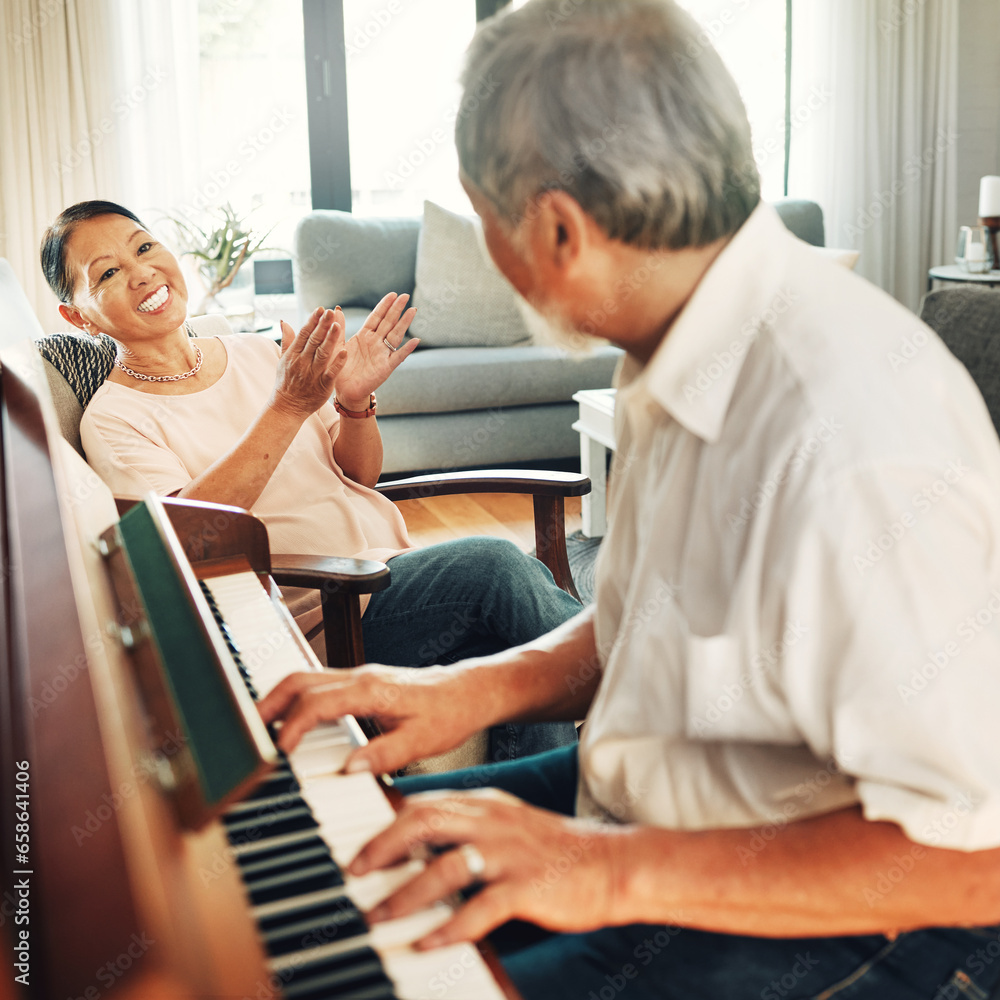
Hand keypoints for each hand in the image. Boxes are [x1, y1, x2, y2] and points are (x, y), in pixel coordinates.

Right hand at [257, 663, 487, 771]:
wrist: (468, 692)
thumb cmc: (449, 714)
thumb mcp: (424, 741)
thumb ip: (387, 754)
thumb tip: (351, 768)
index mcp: (372, 690)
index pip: (319, 702)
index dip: (294, 726)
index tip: (280, 751)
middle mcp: (361, 677)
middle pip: (301, 680)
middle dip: (269, 704)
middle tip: (248, 732)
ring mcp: (359, 677)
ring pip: (306, 678)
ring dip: (279, 700)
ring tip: (259, 728)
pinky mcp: (361, 683)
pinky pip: (319, 685)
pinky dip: (297, 700)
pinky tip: (291, 721)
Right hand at [269, 307, 347, 418]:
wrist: (287, 408)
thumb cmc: (286, 383)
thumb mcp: (283, 360)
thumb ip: (287, 341)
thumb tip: (285, 321)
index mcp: (293, 355)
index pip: (303, 334)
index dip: (312, 321)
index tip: (320, 309)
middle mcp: (302, 362)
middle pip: (313, 341)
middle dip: (322, 325)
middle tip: (330, 311)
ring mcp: (312, 374)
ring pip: (322, 354)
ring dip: (330, 339)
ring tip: (337, 325)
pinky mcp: (322, 386)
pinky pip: (331, 372)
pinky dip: (337, 362)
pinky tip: (344, 351)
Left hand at [333, 292, 418, 407]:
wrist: (344, 390)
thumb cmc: (340, 368)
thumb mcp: (336, 345)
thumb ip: (338, 328)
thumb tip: (336, 308)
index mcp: (364, 336)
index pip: (376, 317)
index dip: (384, 306)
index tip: (392, 294)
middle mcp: (375, 342)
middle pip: (388, 322)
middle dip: (396, 309)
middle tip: (405, 296)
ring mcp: (382, 354)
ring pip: (395, 335)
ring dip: (404, 324)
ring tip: (413, 311)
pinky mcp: (385, 368)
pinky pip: (398, 357)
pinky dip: (407, 349)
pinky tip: (415, 341)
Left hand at [349, 789, 622, 947]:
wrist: (613, 864)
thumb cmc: (556, 852)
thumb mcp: (508, 827)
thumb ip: (468, 830)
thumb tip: (419, 848)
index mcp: (486, 805)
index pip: (425, 804)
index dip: (385, 825)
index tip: (358, 849)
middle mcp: (493, 822)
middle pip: (425, 822)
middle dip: (383, 848)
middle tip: (355, 873)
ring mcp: (510, 854)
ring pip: (446, 866)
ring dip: (406, 893)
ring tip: (379, 917)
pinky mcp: (527, 887)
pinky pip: (479, 908)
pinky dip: (448, 927)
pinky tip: (426, 943)